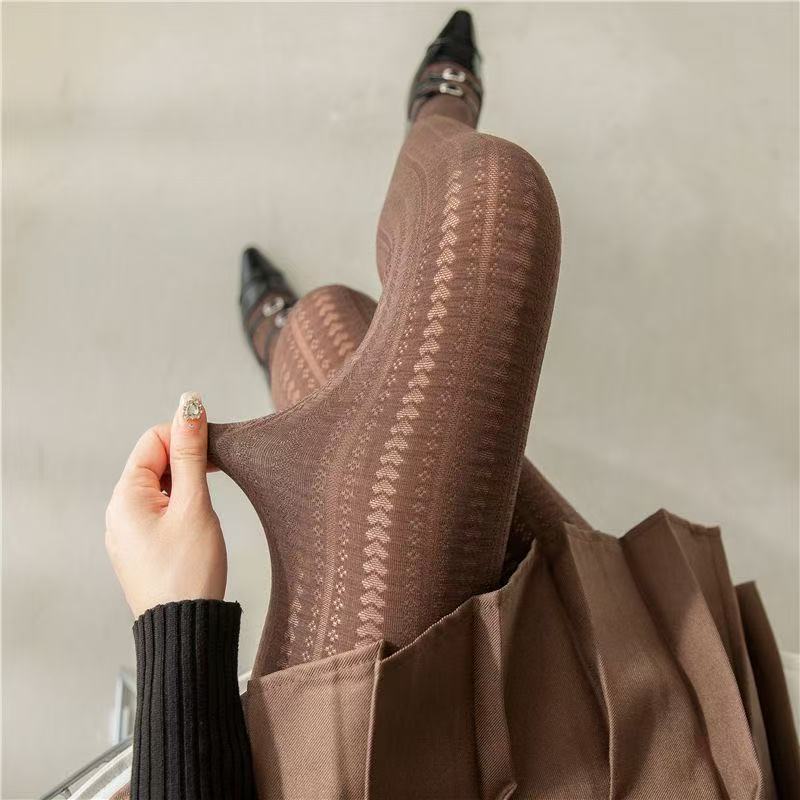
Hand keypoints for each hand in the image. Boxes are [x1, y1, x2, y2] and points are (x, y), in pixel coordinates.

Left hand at [105, 392, 226, 617]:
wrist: (186, 627)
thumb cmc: (189, 570)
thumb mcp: (193, 504)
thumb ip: (190, 452)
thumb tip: (188, 404)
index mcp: (125, 497)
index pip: (153, 440)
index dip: (185, 435)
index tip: (215, 448)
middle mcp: (119, 511)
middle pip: (154, 461)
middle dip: (186, 458)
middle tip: (217, 474)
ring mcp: (129, 531)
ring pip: (159, 486)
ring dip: (185, 482)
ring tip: (208, 503)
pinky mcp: (143, 546)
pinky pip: (159, 509)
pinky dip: (181, 503)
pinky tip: (199, 518)